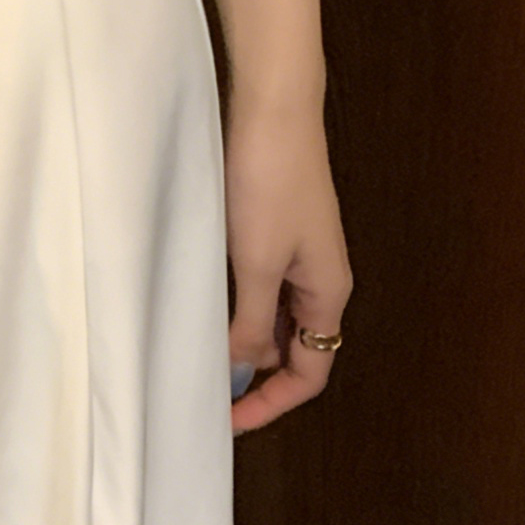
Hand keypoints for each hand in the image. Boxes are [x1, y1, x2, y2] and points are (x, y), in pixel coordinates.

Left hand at [222, 94, 352, 435]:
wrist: (272, 106)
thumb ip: (251, 320)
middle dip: (255, 373)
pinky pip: (261, 280)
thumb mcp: (257, 261)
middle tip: (204, 387)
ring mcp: (300, 248)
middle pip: (294, 347)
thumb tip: (242, 367)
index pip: (310, 373)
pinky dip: (237, 300)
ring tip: (197, 348)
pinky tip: (203, 298)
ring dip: (242, 335)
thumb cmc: (269, 181)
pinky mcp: (277, 222)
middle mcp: (320, 276)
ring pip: (274, 313)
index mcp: (328, 293)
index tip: (226, 419)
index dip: (270, 403)